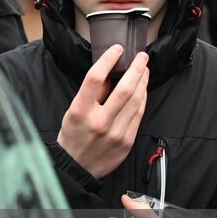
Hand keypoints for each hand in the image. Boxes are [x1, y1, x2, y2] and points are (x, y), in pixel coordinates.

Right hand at [56, 46, 148, 179]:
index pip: (95, 78)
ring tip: (144, 70)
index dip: (108, 60)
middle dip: (136, 69)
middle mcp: (99, 122)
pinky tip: (142, 90)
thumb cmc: (72, 137)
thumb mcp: (72, 112)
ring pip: (136, 101)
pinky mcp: (126, 141)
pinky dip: (142, 99)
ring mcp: (115, 133)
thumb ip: (91, 94)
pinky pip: (138, 115)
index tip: (117, 49)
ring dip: (142, 82)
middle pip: (124, 89)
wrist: (76, 168)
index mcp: (80, 111)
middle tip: (141, 56)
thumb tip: (109, 74)